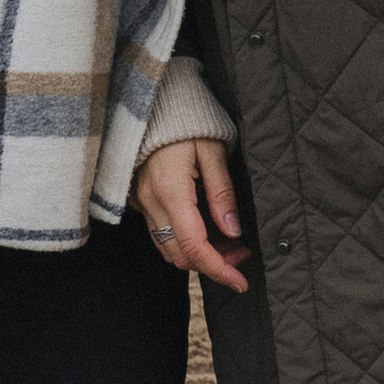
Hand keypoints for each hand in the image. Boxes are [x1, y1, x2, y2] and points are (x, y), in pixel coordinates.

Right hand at [134, 134, 249, 292]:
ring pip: (168, 249)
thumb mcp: (213, 151)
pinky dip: (184, 242)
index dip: (219, 269)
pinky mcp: (141, 200)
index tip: (240, 281)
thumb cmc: (188, 121)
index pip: (194, 245)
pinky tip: (207, 230)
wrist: (156, 102)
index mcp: (170, 190)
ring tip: (229, 243)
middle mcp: (151, 202)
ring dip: (198, 255)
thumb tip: (233, 231)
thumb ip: (222, 193)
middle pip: (179, 255)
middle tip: (242, 253)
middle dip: (212, 264)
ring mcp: (142, 202)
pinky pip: (161, 234)